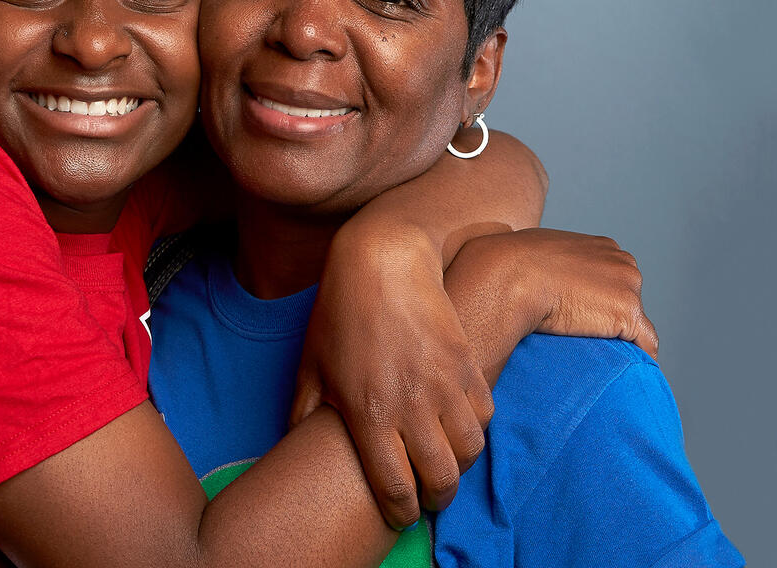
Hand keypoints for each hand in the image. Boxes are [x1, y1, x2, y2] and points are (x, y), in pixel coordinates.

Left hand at [292, 234, 492, 529]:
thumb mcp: (312, 364)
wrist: (384, 263)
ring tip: (445, 463)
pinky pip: (483, 414)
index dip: (400, 511)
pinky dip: (474, 429)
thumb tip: (293, 442)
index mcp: (369, 415)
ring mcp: (445, 386)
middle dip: (436, 498)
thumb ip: (302, 411)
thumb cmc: (340, 313)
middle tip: (429, 497)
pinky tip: (458, 426)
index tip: (400, 514)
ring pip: (470, 451)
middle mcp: (412, 407)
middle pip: (441, 480)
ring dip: (459, 465)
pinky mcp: (467, 365)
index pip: (395, 489)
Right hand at [446, 228, 657, 384]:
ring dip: (620, 338)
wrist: (508, 276)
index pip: (613, 279)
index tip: (580, 318)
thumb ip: (549, 261)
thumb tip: (529, 274)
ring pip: (635, 322)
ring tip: (596, 356)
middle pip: (628, 298)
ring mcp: (628, 287)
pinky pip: (645, 344)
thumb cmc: (509, 263)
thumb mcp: (534, 251)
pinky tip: (623, 371)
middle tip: (583, 339)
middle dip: (610, 317)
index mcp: (602, 246)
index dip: (597, 301)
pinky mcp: (627, 314)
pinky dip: (638, 358)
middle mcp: (622, 262)